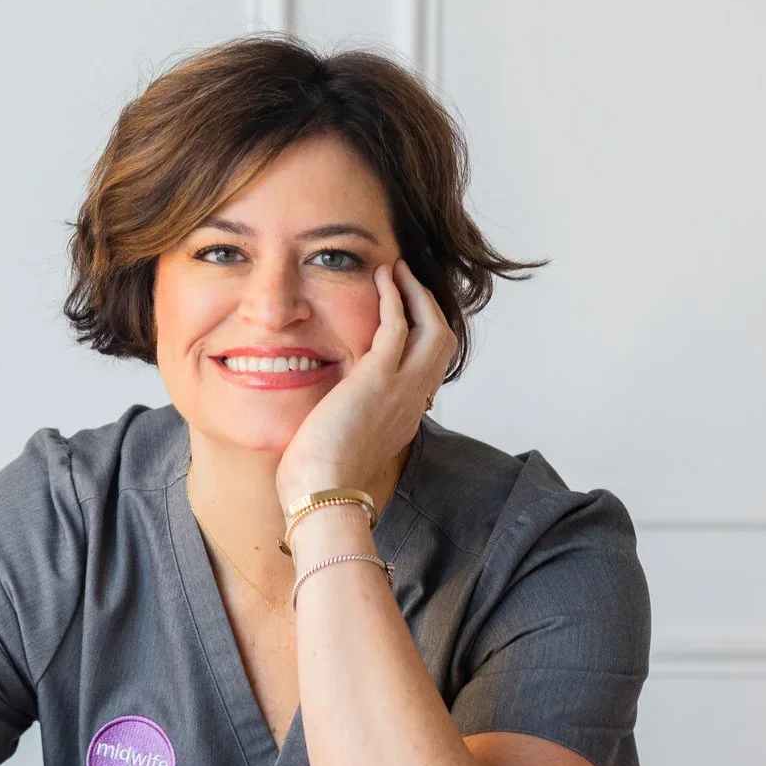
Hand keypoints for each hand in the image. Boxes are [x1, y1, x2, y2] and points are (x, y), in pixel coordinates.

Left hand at [275, 258, 455, 507]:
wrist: (324, 494)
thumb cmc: (322, 480)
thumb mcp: (346, 445)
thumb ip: (348, 422)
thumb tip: (328, 414)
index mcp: (405, 417)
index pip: (428, 368)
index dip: (422, 337)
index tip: (407, 315)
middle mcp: (413, 401)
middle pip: (443, 342)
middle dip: (428, 306)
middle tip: (408, 282)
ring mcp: (402, 388)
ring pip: (433, 328)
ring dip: (416, 294)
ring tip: (398, 271)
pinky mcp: (379, 377)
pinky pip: (398, 324)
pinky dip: (394, 296)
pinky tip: (382, 277)